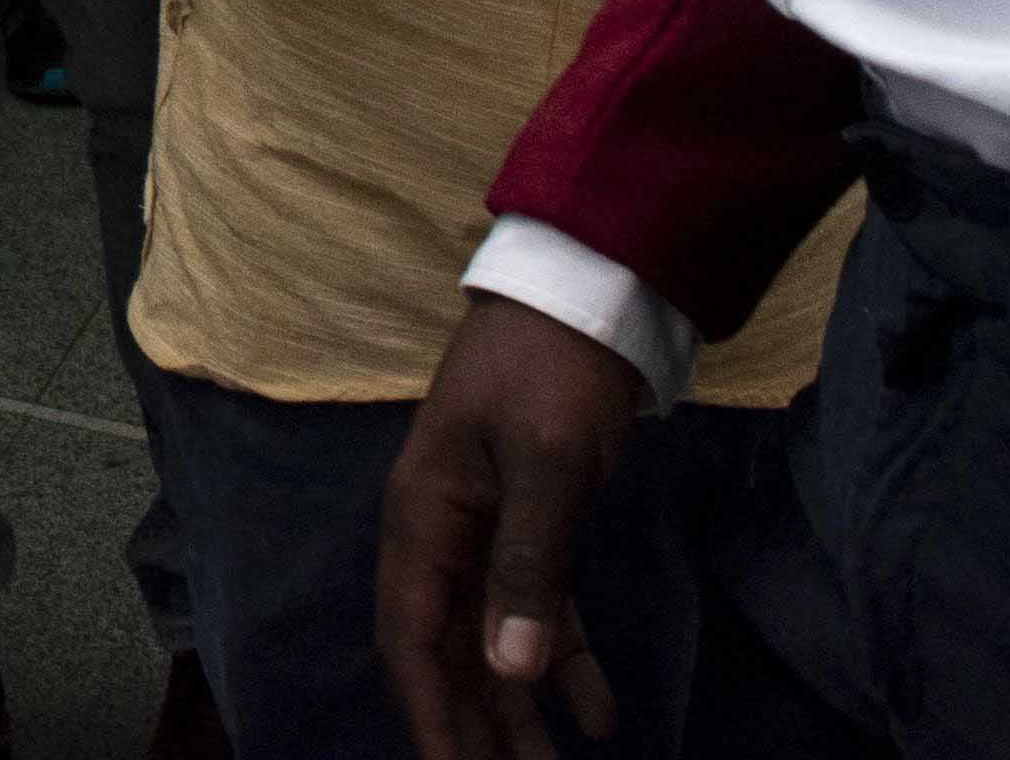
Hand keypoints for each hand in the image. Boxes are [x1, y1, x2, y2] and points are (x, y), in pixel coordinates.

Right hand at [380, 294, 651, 759]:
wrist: (583, 291)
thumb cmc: (552, 371)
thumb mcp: (546, 464)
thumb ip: (528, 568)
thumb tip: (510, 671)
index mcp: (422, 518)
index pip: (412, 637)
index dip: (430, 712)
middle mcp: (441, 533)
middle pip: (449, 650)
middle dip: (477, 724)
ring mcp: (484, 528)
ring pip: (493, 639)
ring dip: (519, 706)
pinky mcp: (531, 522)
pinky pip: (538, 610)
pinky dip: (563, 661)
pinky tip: (597, 713)